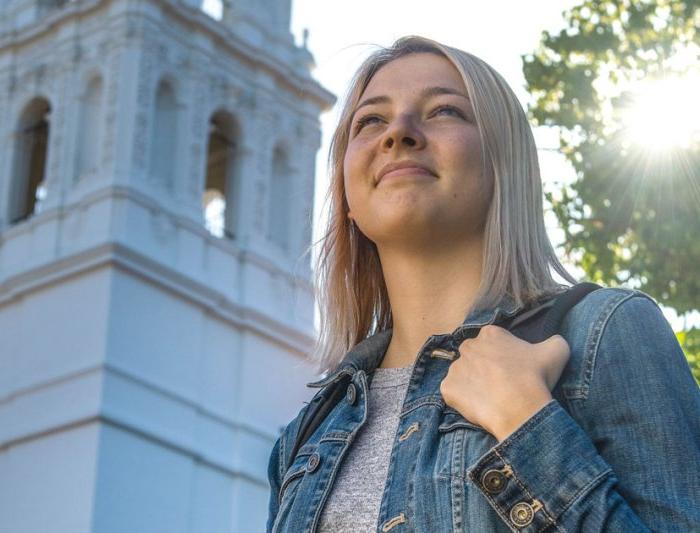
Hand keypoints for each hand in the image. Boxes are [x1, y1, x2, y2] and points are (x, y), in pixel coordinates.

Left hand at [439, 325, 569, 441]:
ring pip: (462, 374)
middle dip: (484, 366)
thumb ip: (554, 340)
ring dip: (472, 383)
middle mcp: (468, 346)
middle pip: (474, 355)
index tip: (513, 369)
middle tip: (500, 384)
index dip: (504, 355)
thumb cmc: (536, 377)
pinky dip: (462, 399)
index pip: (493, 341)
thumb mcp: (557, 350)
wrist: (520, 408)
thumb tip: (554, 341)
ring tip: (490, 397)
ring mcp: (455, 368)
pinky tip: (478, 405)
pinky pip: (452, 392)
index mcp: (490, 333)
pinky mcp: (447, 388)